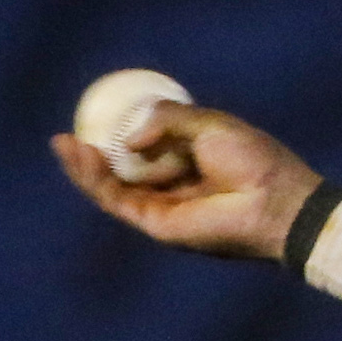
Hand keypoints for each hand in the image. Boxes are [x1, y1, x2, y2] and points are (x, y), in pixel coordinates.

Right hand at [50, 103, 322, 261]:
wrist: (276, 200)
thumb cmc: (254, 160)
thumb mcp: (209, 123)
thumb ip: (168, 119)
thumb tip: (129, 139)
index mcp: (192, 162)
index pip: (146, 151)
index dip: (117, 136)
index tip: (93, 115)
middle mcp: (175, 188)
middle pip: (122, 173)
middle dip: (91, 156)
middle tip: (66, 135)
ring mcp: (164, 208)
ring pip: (113, 189)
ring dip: (85, 168)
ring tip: (65, 143)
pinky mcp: (158, 225)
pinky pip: (119, 201)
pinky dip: (97, 180)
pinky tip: (84, 157)